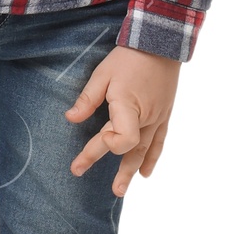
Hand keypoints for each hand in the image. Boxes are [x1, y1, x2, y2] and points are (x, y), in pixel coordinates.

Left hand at [66, 44, 179, 195]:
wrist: (160, 42)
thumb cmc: (129, 56)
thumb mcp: (102, 73)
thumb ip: (88, 98)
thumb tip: (70, 118)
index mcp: (128, 106)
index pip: (120, 139)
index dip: (103, 147)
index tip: (89, 147)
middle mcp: (145, 117)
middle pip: (130, 150)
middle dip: (115, 170)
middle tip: (103, 187)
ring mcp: (157, 118)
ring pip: (145, 151)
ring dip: (132, 171)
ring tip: (120, 190)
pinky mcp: (164, 115)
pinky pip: (159, 142)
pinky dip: (152, 158)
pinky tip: (146, 173)